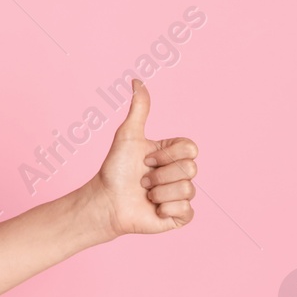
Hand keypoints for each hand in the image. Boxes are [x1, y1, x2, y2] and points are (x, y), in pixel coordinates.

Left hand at [88, 79, 198, 235]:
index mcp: (173, 154)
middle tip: (142, 179)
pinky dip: (165, 209)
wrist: (105, 201)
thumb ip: (139, 108)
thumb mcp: (127, 135)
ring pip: (187, 189)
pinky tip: (153, 209)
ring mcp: (181, 195)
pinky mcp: (180, 216)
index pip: (191, 149)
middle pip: (191, 169)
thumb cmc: (114, 170)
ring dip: (159, 192)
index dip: (167, 155)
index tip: (146, 159)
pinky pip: (186, 210)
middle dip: (160, 175)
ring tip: (145, 194)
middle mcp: (180, 173)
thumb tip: (137, 80)